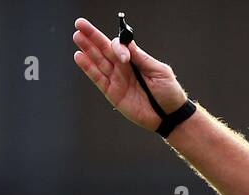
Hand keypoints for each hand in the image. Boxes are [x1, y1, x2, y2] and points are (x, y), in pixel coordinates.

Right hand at [72, 17, 187, 130]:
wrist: (170, 116)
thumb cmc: (169, 92)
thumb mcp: (159, 72)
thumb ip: (141, 58)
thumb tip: (127, 44)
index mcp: (135, 60)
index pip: (119, 46)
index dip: (117, 47)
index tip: (124, 57)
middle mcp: (123, 68)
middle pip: (104, 50)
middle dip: (92, 37)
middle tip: (80, 24)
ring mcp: (117, 80)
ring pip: (98, 61)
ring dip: (87, 49)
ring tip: (77, 37)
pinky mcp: (112, 93)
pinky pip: (98, 79)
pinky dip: (88, 68)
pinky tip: (79, 57)